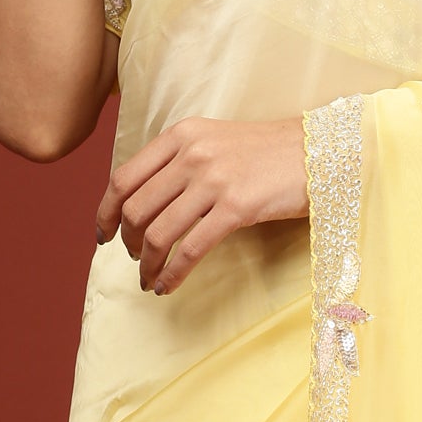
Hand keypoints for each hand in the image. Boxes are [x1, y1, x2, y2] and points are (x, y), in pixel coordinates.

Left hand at [96, 115, 307, 294]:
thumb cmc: (267, 152)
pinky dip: (173, 273)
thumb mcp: (215, 141)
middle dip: (128, 242)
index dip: (105, 211)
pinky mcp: (237, 206)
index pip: (124, 177)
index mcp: (181, 135)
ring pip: (160, 232)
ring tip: (150, 278)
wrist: (319, 150)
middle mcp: (193, 153)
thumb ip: (179, 162)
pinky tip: (168, 286)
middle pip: (136, 209)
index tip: (102, 235)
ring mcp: (215, 179)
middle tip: (135, 259)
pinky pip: (191, 249)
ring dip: (148, 263)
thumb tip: (144, 203)